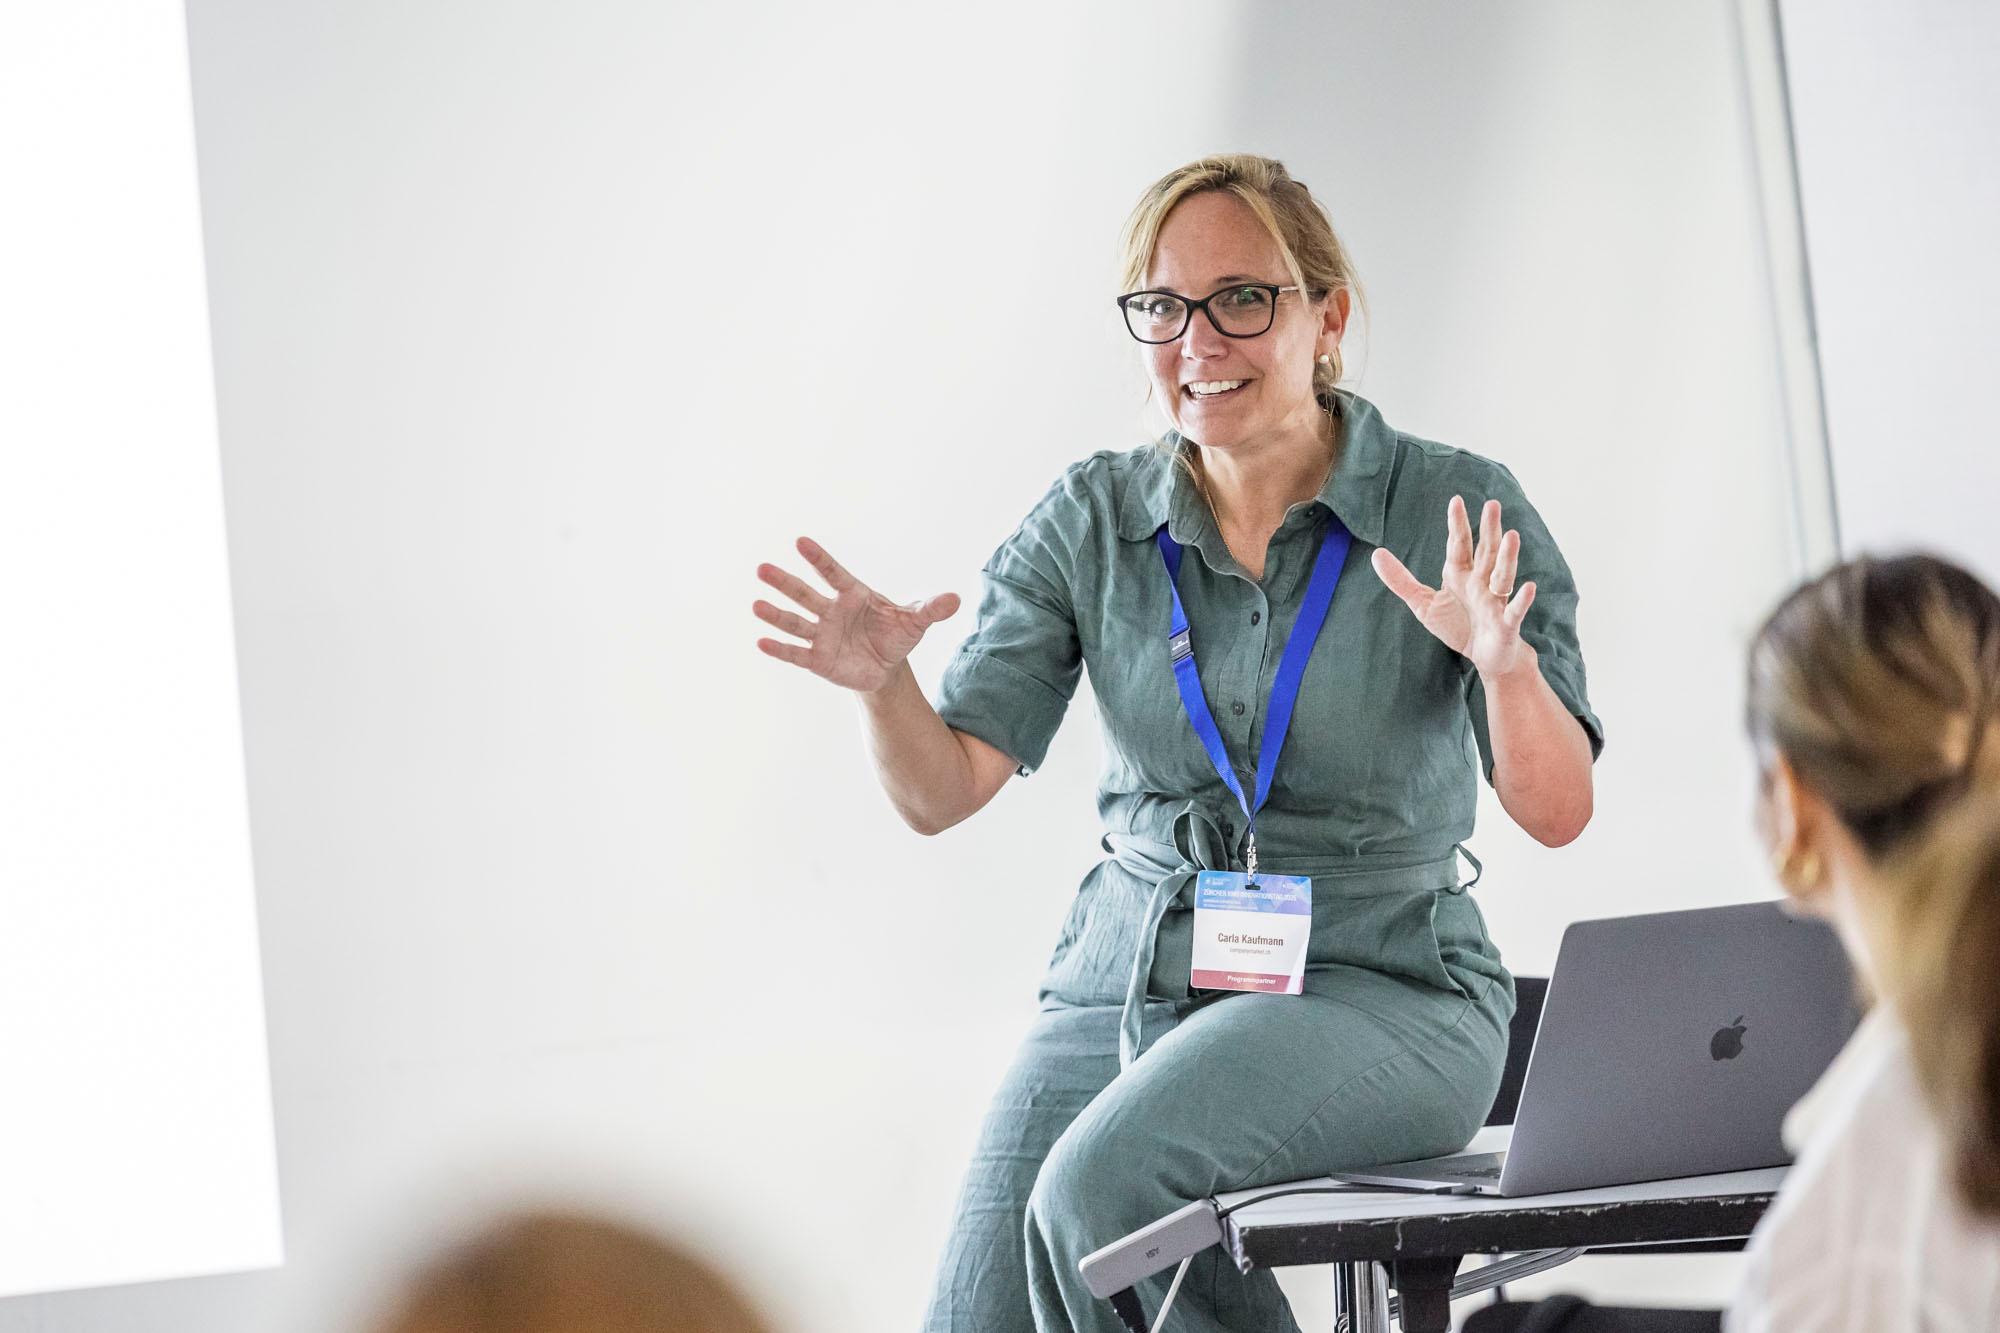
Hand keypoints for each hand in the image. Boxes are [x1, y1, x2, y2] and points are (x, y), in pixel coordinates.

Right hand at [753, 536, 960, 692]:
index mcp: (852, 595)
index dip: (818, 559)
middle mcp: (831, 611)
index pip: (832, 573)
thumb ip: (930, 609)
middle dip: (785, 582)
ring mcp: (821, 635)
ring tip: (756, 605)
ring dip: (776, 615)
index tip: (800, 542)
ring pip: (795, 622)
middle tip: (762, 568)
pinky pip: (796, 653)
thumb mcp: (914, 622)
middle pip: (805, 594)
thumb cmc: (895, 636)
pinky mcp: (817, 659)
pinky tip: (760, 642)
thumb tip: (955, 599)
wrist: (886, 668)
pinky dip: (780, 649)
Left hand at [1371, 495, 1535, 679]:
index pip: (1459, 545)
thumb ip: (1401, 580)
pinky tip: (1530, 587)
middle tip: (1493, 504)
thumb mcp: (1423, 604)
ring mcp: (1495, 602)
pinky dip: (1522, 600)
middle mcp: (1481, 583)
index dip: (1457, 525)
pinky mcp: (1506, 623)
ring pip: (1503, 575)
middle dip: (1489, 530)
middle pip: (1486, 552)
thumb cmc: (1458, 626)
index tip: (1456, 500)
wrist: (1486, 658)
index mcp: (1461, 574)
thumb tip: (1376, 553)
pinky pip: (1514, 610)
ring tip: (1512, 535)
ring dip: (1507, 557)